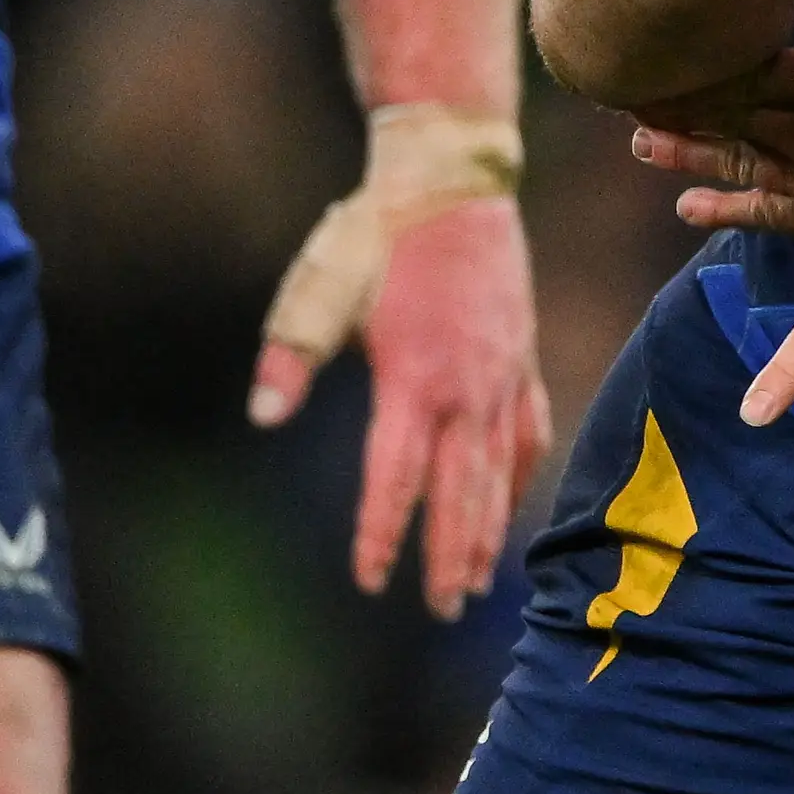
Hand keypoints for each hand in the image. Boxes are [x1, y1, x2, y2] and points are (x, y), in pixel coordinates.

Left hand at [249, 190, 552, 613]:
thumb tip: (262, 415)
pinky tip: (515, 499)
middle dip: (450, 557)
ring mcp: (502, 374)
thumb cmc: (377, 236)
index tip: (372, 581)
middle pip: (461, 492)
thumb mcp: (321, 290)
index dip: (383, 534)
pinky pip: (530, 428)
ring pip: (499, 470)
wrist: (452, 182)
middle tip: (444, 611)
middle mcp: (466, 388)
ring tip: (480, 580)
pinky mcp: (521, 355)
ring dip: (488, 529)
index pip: (397, 479)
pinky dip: (523, 472)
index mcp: (412, 379)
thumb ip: (292, 357)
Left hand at [632, 25, 793, 242]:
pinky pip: (774, 215)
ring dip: (688, 152)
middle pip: (732, 116)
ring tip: (642, 142)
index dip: (704, 65)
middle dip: (681, 105)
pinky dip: (730, 209)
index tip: (663, 53)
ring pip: (742, 163)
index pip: (752, 70)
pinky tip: (692, 207)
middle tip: (631, 92)